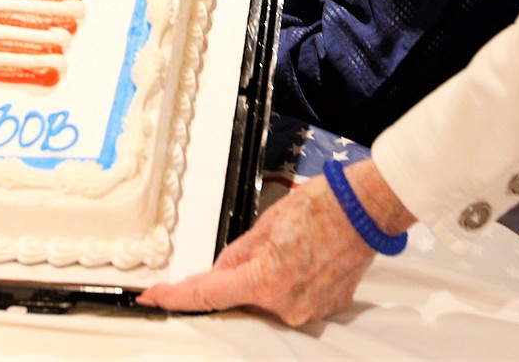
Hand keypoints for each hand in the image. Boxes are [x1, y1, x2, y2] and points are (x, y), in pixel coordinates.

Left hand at [138, 160, 412, 325]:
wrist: (365, 211)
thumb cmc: (321, 208)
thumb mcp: (266, 223)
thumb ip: (237, 253)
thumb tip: (219, 270)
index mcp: (264, 280)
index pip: (207, 294)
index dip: (175, 297)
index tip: (154, 296)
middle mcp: (286, 305)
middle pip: (242, 297)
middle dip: (239, 275)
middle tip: (261, 246)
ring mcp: (308, 310)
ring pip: (269, 298)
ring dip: (267, 276)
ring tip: (290, 244)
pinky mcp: (326, 308)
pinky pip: (293, 298)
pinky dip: (290, 280)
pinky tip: (302, 256)